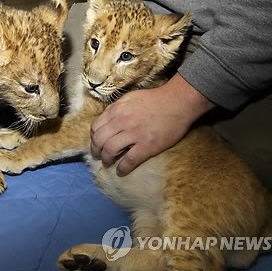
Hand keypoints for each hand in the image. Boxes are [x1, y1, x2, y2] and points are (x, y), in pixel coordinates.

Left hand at [90, 74, 214, 175]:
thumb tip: (106, 121)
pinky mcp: (147, 146)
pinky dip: (122, 168)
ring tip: (108, 162)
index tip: (97, 142)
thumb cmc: (154, 99)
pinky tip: (121, 172)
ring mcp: (134, 134)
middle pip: (99, 140)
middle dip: (96, 150)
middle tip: (99, 155)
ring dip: (106, 159)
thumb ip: (116, 109)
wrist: (178, 103)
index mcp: (116, 110)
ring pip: (110, 150)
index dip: (94, 137)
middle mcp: (122, 121)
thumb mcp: (129, 99)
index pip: (95, 127)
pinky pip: (129, 161)